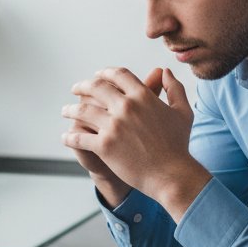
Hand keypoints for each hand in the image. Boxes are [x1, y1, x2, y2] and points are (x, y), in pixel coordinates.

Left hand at [61, 66, 209, 219]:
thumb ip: (175, 88)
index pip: (118, 75)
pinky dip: (69, 137)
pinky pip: (79, 137)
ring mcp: (113, 126)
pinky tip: (65, 137)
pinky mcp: (104, 145)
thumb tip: (166, 72)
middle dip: (82, 86)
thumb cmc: (178, 144)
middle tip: (75, 88)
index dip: (105, 72)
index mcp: (142, 96)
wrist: (171, 174)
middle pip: (96, 87)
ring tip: (65, 111)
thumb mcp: (182, 111)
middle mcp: (126, 107)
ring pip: (82, 111)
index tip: (97, 76)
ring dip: (70, 110)